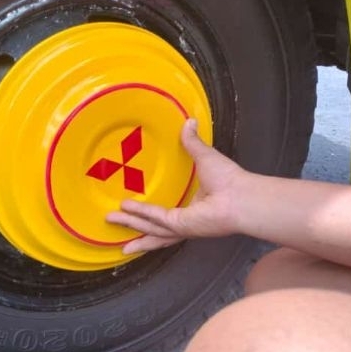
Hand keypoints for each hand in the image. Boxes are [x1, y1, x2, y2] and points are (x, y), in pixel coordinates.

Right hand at [106, 118, 245, 253]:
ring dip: (130, 225)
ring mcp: (183, 226)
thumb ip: (193, 142)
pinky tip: (126, 209)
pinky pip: (157, 219)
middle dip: (132, 227)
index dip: (147, 214)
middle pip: (152, 228)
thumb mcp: (205, 156)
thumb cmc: (231, 180)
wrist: (241, 195)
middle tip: (112, 222)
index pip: (165, 214)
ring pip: (150, 229)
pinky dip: (141, 214)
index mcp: (191, 206)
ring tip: (110, 221)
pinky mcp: (181, 225)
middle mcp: (186, 220)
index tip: (131, 211)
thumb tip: (189, 122)